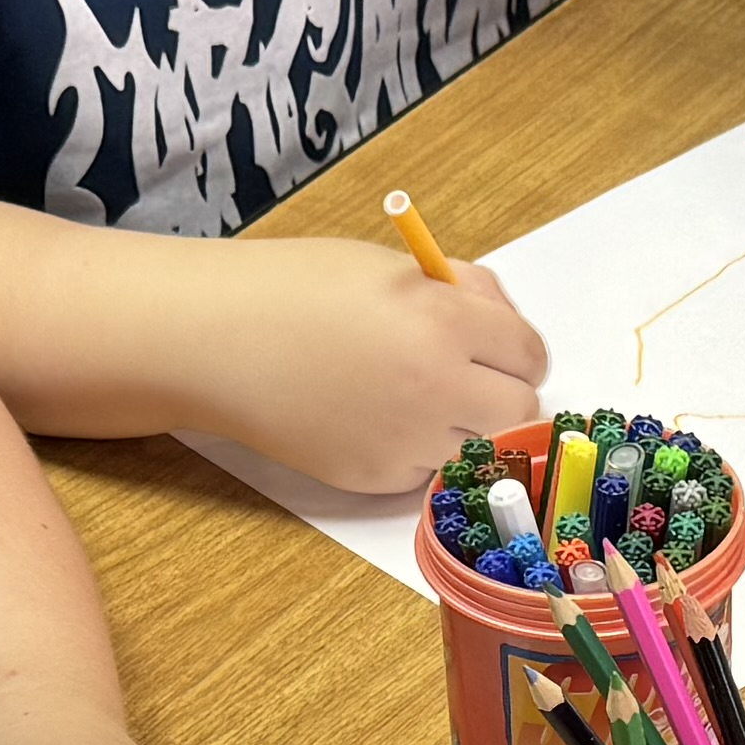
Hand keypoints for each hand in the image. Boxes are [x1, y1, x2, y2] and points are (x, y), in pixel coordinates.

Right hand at [214, 237, 549, 491]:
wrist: (214, 340)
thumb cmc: (295, 288)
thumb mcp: (389, 266)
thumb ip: (460, 292)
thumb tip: (501, 320)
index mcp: (443, 323)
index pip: (530, 353)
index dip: (515, 346)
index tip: (495, 345)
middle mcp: (435, 389)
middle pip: (519, 409)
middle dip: (503, 391)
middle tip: (467, 375)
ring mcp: (406, 440)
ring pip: (478, 446)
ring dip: (463, 424)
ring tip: (413, 394)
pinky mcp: (375, 478)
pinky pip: (426, 468)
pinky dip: (416, 448)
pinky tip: (372, 415)